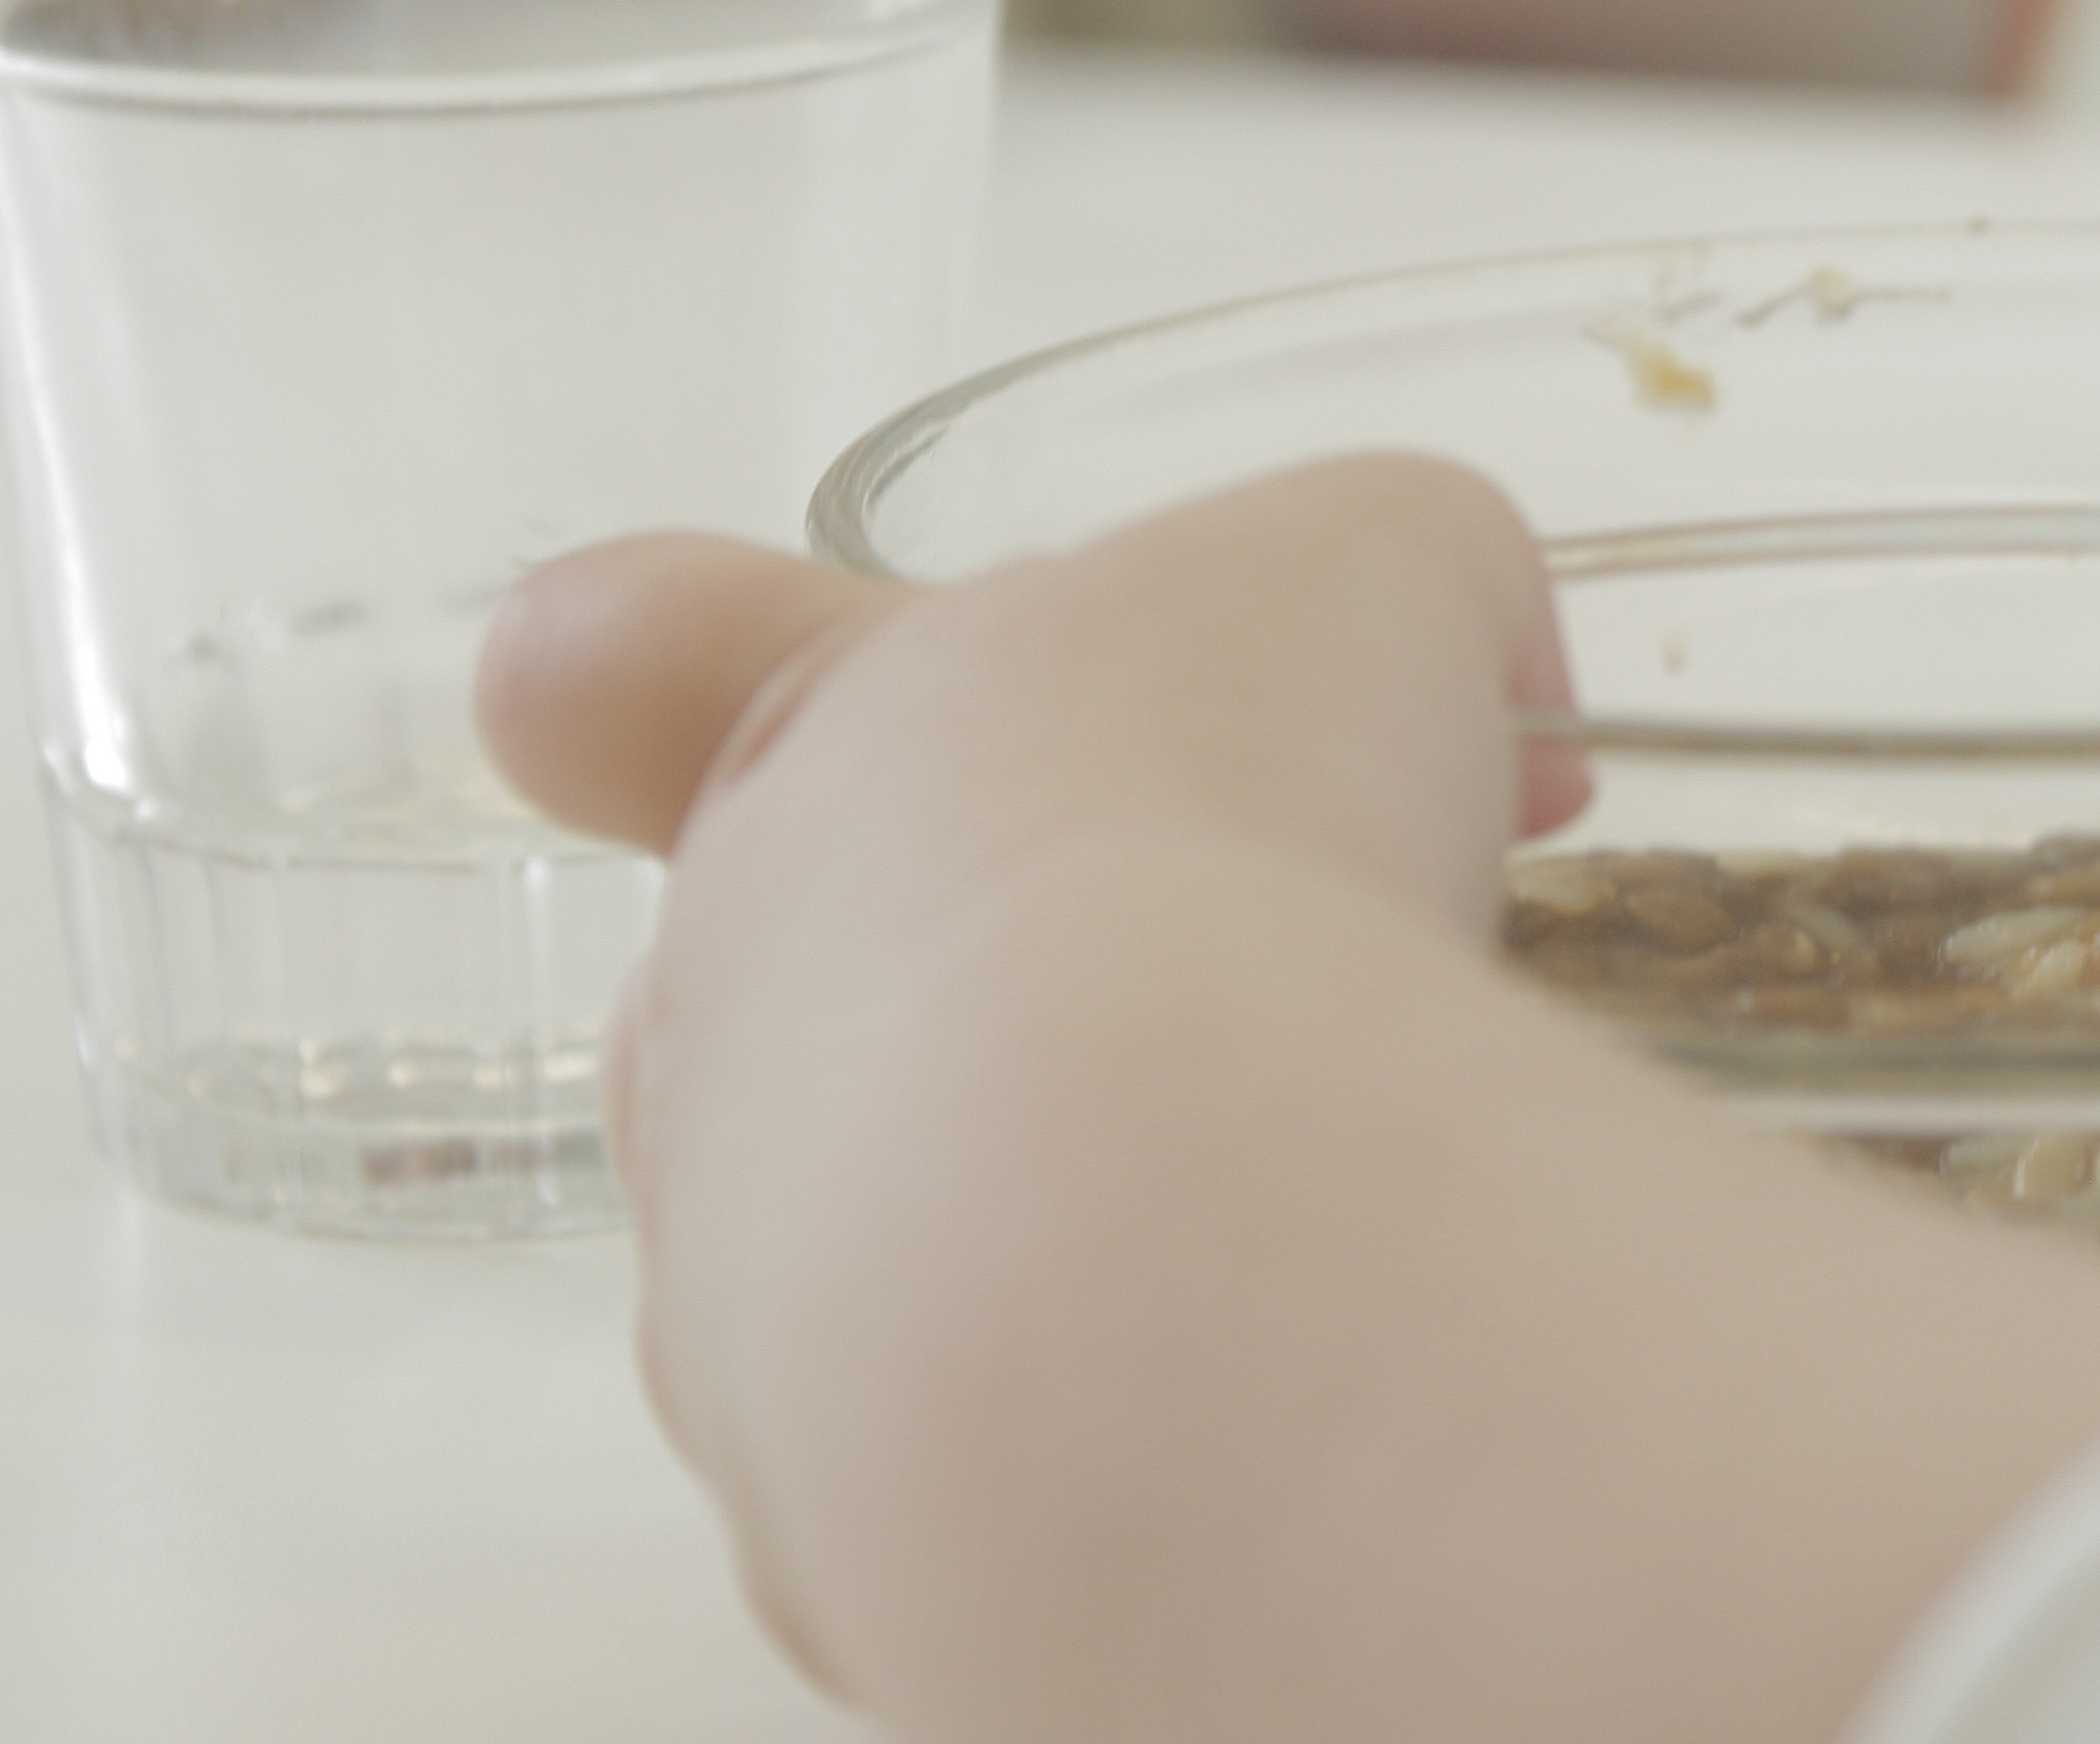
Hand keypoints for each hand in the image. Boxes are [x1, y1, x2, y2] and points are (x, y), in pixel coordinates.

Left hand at [475, 457, 1590, 1707]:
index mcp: (800, 747)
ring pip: (893, 1247)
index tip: (712, 702)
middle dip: (1020, 979)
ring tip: (1312, 1206)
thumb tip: (1488, 685)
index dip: (643, 668)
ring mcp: (752, 1298)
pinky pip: (992, 1461)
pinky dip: (1133, 1418)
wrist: (1181, 1240)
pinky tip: (1290, 1379)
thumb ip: (1406, 573)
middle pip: (801, 986)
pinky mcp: (852, 1535)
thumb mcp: (1389, 564)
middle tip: (1259, 984)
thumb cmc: (1229, 825)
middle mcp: (725, 1024)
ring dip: (1085, 1215)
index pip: (612, 660)